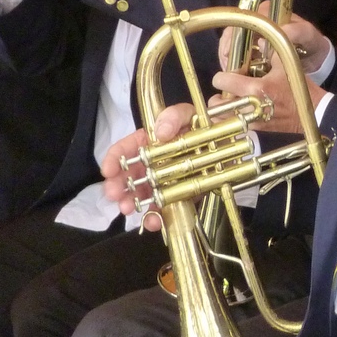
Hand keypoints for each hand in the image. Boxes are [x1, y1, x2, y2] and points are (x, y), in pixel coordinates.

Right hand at [99, 103, 196, 231]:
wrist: (228, 145)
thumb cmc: (203, 126)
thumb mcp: (188, 114)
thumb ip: (174, 116)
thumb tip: (159, 132)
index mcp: (149, 143)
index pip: (125, 150)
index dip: (114, 159)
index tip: (108, 170)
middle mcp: (152, 164)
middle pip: (129, 176)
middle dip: (118, 186)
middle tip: (114, 195)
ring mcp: (164, 182)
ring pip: (142, 195)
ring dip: (132, 203)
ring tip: (127, 209)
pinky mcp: (178, 196)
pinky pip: (164, 209)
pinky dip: (156, 218)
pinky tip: (152, 221)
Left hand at [212, 19, 327, 134]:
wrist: (314, 112)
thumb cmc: (299, 87)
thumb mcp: (287, 65)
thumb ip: (271, 51)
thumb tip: (261, 41)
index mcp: (256, 87)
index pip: (221, 81)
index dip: (222, 76)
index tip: (229, 75)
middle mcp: (250, 106)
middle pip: (216, 105)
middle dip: (217, 98)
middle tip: (224, 93)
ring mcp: (253, 121)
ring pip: (222, 120)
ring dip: (221, 113)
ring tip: (228, 106)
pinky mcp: (258, 130)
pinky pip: (236, 128)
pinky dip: (232, 123)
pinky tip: (237, 116)